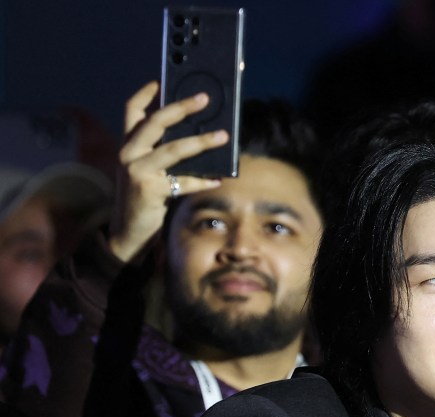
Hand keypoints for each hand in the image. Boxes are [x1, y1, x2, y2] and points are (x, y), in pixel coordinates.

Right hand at [110, 81, 227, 261]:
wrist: (127, 234)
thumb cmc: (145, 199)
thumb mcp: (148, 171)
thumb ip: (162, 154)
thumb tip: (198, 138)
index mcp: (128, 145)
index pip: (131, 110)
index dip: (146, 93)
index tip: (162, 80)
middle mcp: (128, 153)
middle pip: (155, 122)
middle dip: (181, 107)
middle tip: (204, 99)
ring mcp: (136, 170)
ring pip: (173, 149)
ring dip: (201, 142)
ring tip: (223, 137)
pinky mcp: (149, 189)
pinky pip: (183, 181)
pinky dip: (202, 180)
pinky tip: (218, 179)